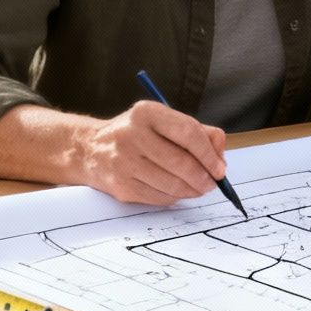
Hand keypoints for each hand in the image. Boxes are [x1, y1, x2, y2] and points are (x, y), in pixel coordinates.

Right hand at [78, 101, 226, 205]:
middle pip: (181, 162)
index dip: (209, 154)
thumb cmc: (135, 134)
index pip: (189, 133)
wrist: (90, 150)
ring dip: (192, 191)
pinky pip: (159, 197)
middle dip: (204, 177)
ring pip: (172, 184)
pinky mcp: (121, 186)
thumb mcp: (162, 121)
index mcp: (147, 113)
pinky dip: (175, 197)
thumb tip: (220, 154)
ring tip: (199, 188)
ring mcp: (124, 162)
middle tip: (213, 183)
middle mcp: (132, 135)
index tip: (220, 168)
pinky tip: (178, 192)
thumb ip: (196, 131)